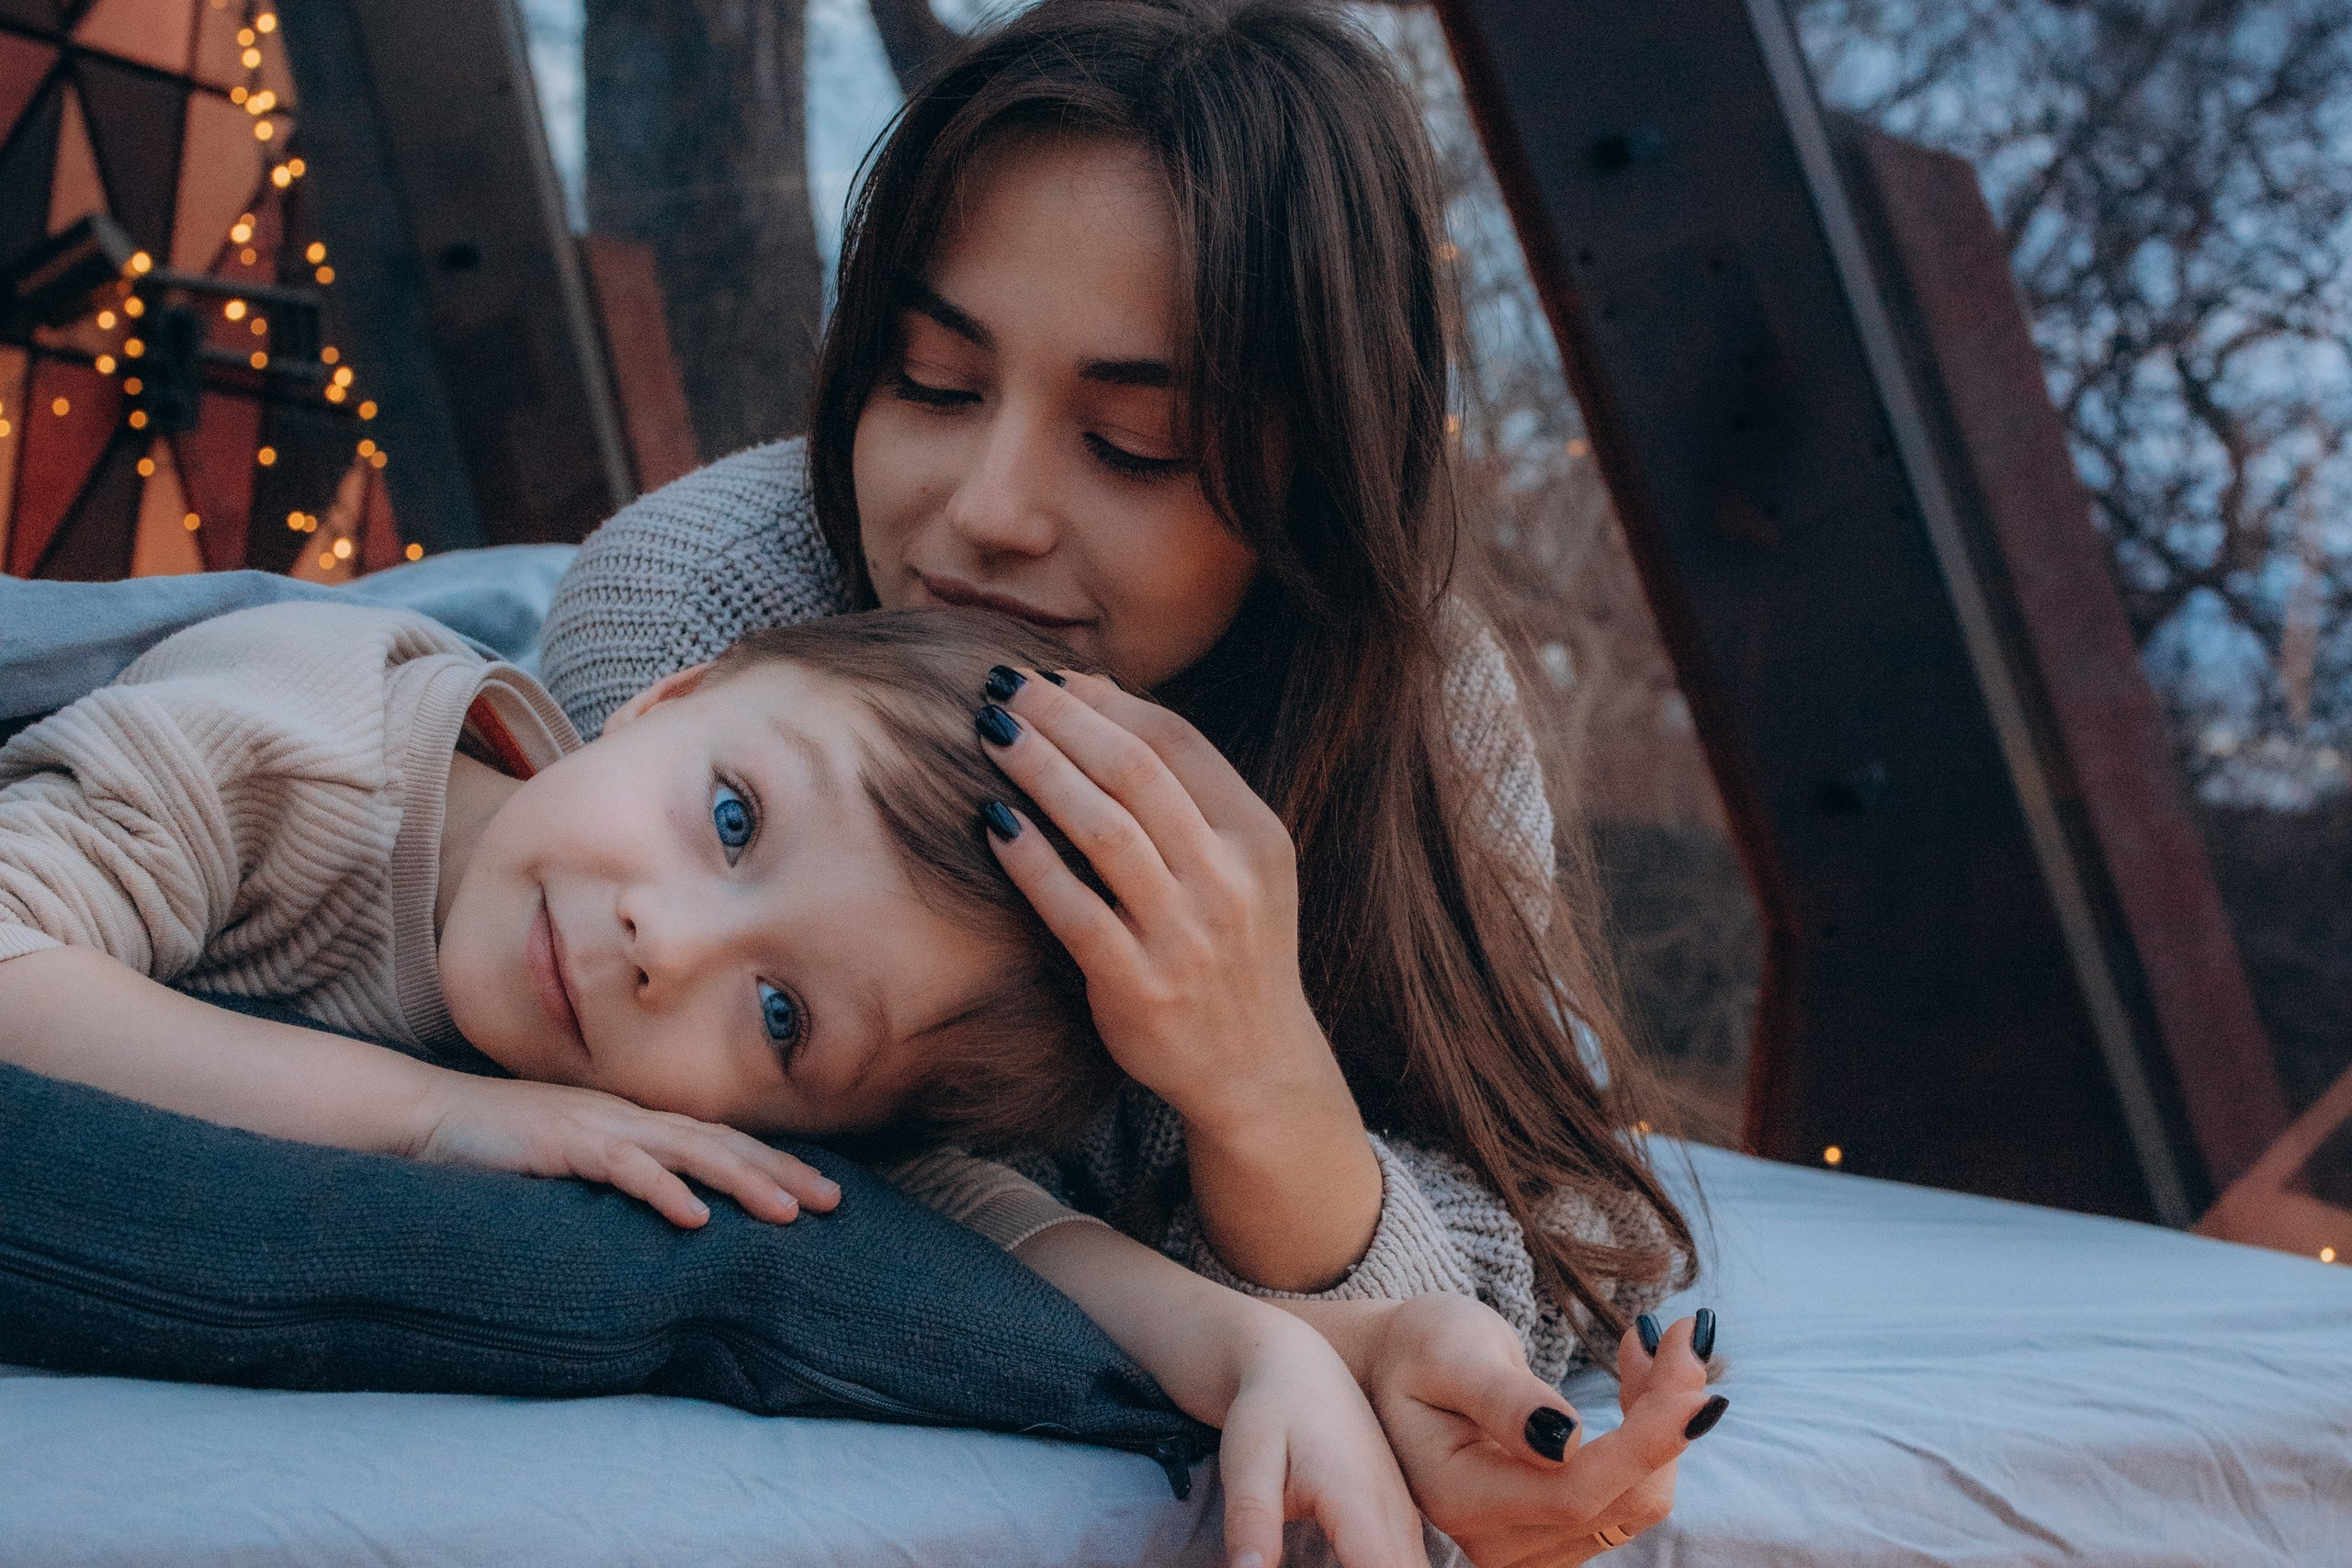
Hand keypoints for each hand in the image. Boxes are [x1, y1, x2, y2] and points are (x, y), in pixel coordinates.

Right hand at [412, 1076, 839, 1227]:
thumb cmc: (496, 1149)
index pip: (717, 1141)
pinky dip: (663, 1191)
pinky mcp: (563, 1144)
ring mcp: (597, 1127)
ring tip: (787, 1214)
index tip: (820, 1191)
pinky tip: (696, 1218)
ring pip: (688, 1151)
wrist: (425, 1120)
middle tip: (834, 1203)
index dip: (771, 1162)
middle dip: (781, 1171)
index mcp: (633, 1124)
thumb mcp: (570, 1165)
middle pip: (721, 1142)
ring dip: (742, 1181)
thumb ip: (615, 1179)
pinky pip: (623, 1167)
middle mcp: (627, 1118)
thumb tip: (664, 1212)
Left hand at [978, 667, 1383, 1288]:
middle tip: (1004, 684)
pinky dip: (1030, 860)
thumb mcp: (1235, 862)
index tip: (1051, 678)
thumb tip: (1093, 691)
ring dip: (1040, 770)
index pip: (1177, 742)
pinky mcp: (1138, 986)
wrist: (1254, 1067)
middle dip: (1063, 719)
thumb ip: (1178, 785)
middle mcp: (1228, 880)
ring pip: (1103, 830)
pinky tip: (991, 822)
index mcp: (1255, 837)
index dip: (1107, 700)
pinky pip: (1073, 909)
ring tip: (990, 733)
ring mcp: (1185, 935)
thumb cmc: (1229, 948)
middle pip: (1135, 771)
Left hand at [1219, 1313, 1431, 1567]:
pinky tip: (1358, 1567)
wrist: (1299, 1362)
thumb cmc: (1267, 1410)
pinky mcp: (1399, 1520)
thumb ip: (1252, 1525)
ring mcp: (1404, 1517)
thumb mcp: (1247, 1462)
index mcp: (1359, 1502)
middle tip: (1323, 1567)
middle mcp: (1394, 1514)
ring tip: (1333, 1563)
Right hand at [1342, 1294, 1721, 1567]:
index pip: (1576, 1490)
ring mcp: (1529, 1549)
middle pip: (1623, 1502)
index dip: (1647, 1441)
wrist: (1400, 1373)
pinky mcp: (1558, 1537)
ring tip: (1645, 1348)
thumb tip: (1567, 1441)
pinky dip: (1650, 1438)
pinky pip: (1632, 1498)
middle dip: (1667, 1415)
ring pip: (1639, 1502)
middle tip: (1677, 1335)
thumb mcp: (1448, 1351)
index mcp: (1458, 1495)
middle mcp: (1494, 1542)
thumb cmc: (1420, 1350)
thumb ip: (1502, 1398)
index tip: (1698, 1380)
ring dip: (1661, 1422)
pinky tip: (1636, 1383)